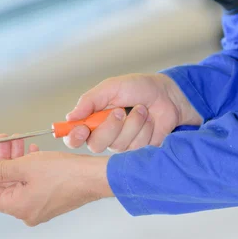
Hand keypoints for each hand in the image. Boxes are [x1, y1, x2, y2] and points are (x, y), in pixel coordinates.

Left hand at [0, 134, 112, 225]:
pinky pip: (32, 184)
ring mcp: (40, 207)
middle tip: (4, 144)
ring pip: (20, 183)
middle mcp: (27, 212)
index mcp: (18, 207)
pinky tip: (33, 153)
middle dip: (4, 162)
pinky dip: (29, 169)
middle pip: (6, 186)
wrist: (93, 177)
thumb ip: (1, 169)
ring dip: (17, 162)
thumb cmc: (66, 174)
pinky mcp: (50, 199)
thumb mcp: (26, 166)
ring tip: (18, 143)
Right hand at [63, 73, 202, 152]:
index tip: (82, 129)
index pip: (73, 137)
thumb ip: (89, 101)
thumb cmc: (138, 88)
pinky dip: (145, 129)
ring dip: (133, 123)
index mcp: (93, 120)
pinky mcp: (140, 151)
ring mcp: (123, 145)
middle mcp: (105, 135)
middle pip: (95, 145)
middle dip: (110, 128)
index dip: (73, 137)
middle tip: (120, 111)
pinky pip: (137, 147)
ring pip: (119, 145)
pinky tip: (150, 120)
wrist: (167, 94)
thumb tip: (70, 117)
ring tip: (142, 109)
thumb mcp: (111, 87)